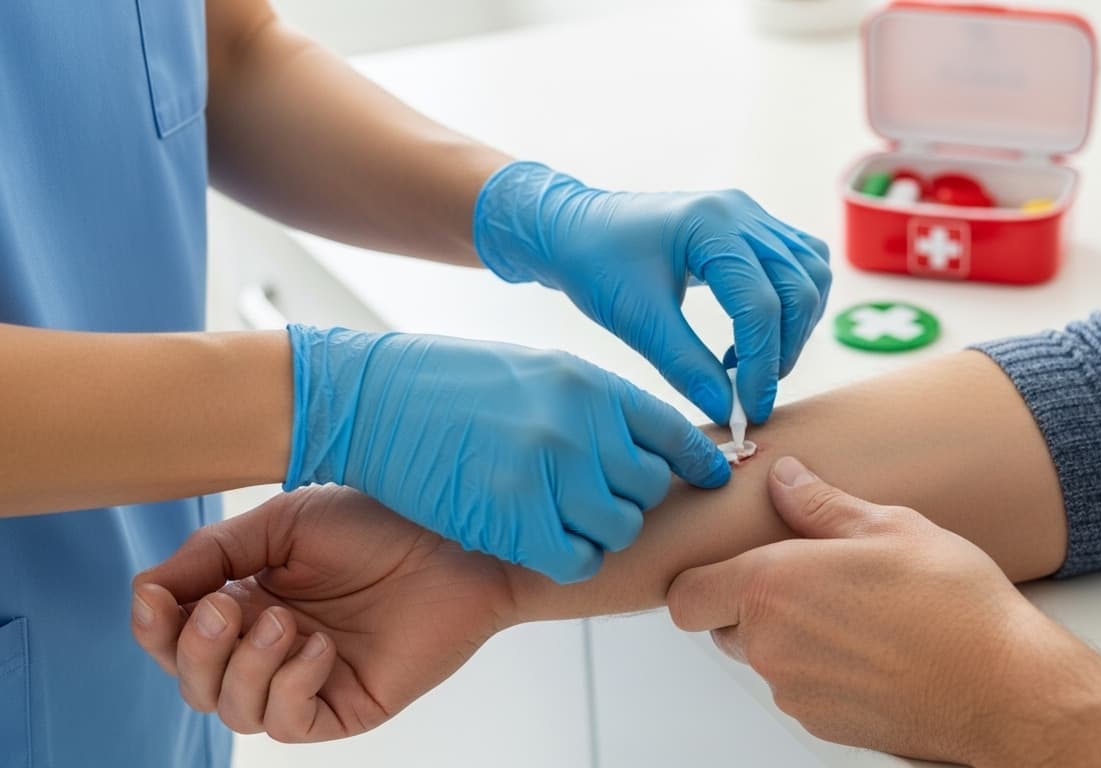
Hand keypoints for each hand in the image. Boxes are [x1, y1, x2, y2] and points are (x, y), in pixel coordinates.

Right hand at [131, 487, 517, 741]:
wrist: (453, 539)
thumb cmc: (378, 522)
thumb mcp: (281, 525)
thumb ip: (212, 555)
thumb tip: (146, 590)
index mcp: (247, 601)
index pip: (174, 637)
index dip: (153, 626)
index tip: (155, 597)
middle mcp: (270, 646)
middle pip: (194, 682)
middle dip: (195, 650)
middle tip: (227, 608)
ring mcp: (308, 680)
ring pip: (234, 710)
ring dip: (245, 667)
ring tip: (286, 623)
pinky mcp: (346, 706)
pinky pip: (289, 724)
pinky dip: (291, 686)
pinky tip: (319, 647)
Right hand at [285, 326, 729, 582]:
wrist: (370, 397)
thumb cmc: (447, 382)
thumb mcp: (538, 371)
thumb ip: (593, 405)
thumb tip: (644, 442)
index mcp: (590, 384)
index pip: (673, 433)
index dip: (696, 462)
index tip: (707, 478)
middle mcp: (579, 425)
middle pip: (648, 488)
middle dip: (630, 498)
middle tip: (596, 499)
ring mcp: (547, 472)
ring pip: (619, 528)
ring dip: (600, 532)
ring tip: (565, 520)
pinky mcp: (510, 517)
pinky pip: (576, 559)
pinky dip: (569, 559)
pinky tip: (545, 545)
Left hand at [473, 161, 831, 424]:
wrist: (574, 229)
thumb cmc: (595, 265)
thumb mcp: (636, 320)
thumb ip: (685, 366)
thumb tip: (728, 411)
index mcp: (709, 226)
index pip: (760, 303)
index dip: (762, 364)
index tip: (750, 409)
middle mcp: (740, 213)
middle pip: (799, 288)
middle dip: (784, 349)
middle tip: (753, 393)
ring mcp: (750, 216)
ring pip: (810, 274)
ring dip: (796, 327)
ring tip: (752, 364)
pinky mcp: (751, 228)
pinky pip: (799, 264)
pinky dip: (793, 305)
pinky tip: (753, 335)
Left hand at [666, 458, 1100, 765]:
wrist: (1005, 687)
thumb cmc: (955, 607)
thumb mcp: (890, 527)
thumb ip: (821, 504)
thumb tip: (787, 479)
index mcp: (773, 586)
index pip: (684, 593)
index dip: (701, 576)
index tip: (728, 560)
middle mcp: (771, 645)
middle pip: (720, 623)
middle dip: (750, 600)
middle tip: (808, 576)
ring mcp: (794, 691)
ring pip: (761, 656)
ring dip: (787, 634)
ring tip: (851, 609)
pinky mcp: (820, 723)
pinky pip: (796, 687)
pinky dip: (818, 667)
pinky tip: (869, 645)